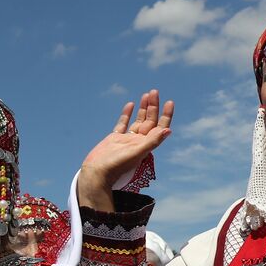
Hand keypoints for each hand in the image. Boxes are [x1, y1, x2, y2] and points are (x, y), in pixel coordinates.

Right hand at [77, 89, 173, 208]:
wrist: (97, 172)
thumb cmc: (117, 165)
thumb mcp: (136, 152)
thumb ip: (152, 141)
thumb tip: (168, 130)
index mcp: (146, 145)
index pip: (160, 127)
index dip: (166, 115)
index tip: (169, 102)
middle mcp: (138, 142)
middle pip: (149, 121)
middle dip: (153, 107)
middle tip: (154, 92)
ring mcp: (126, 140)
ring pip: (138, 120)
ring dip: (143, 108)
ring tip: (147, 94)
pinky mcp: (115, 139)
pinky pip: (123, 124)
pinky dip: (127, 114)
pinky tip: (130, 104)